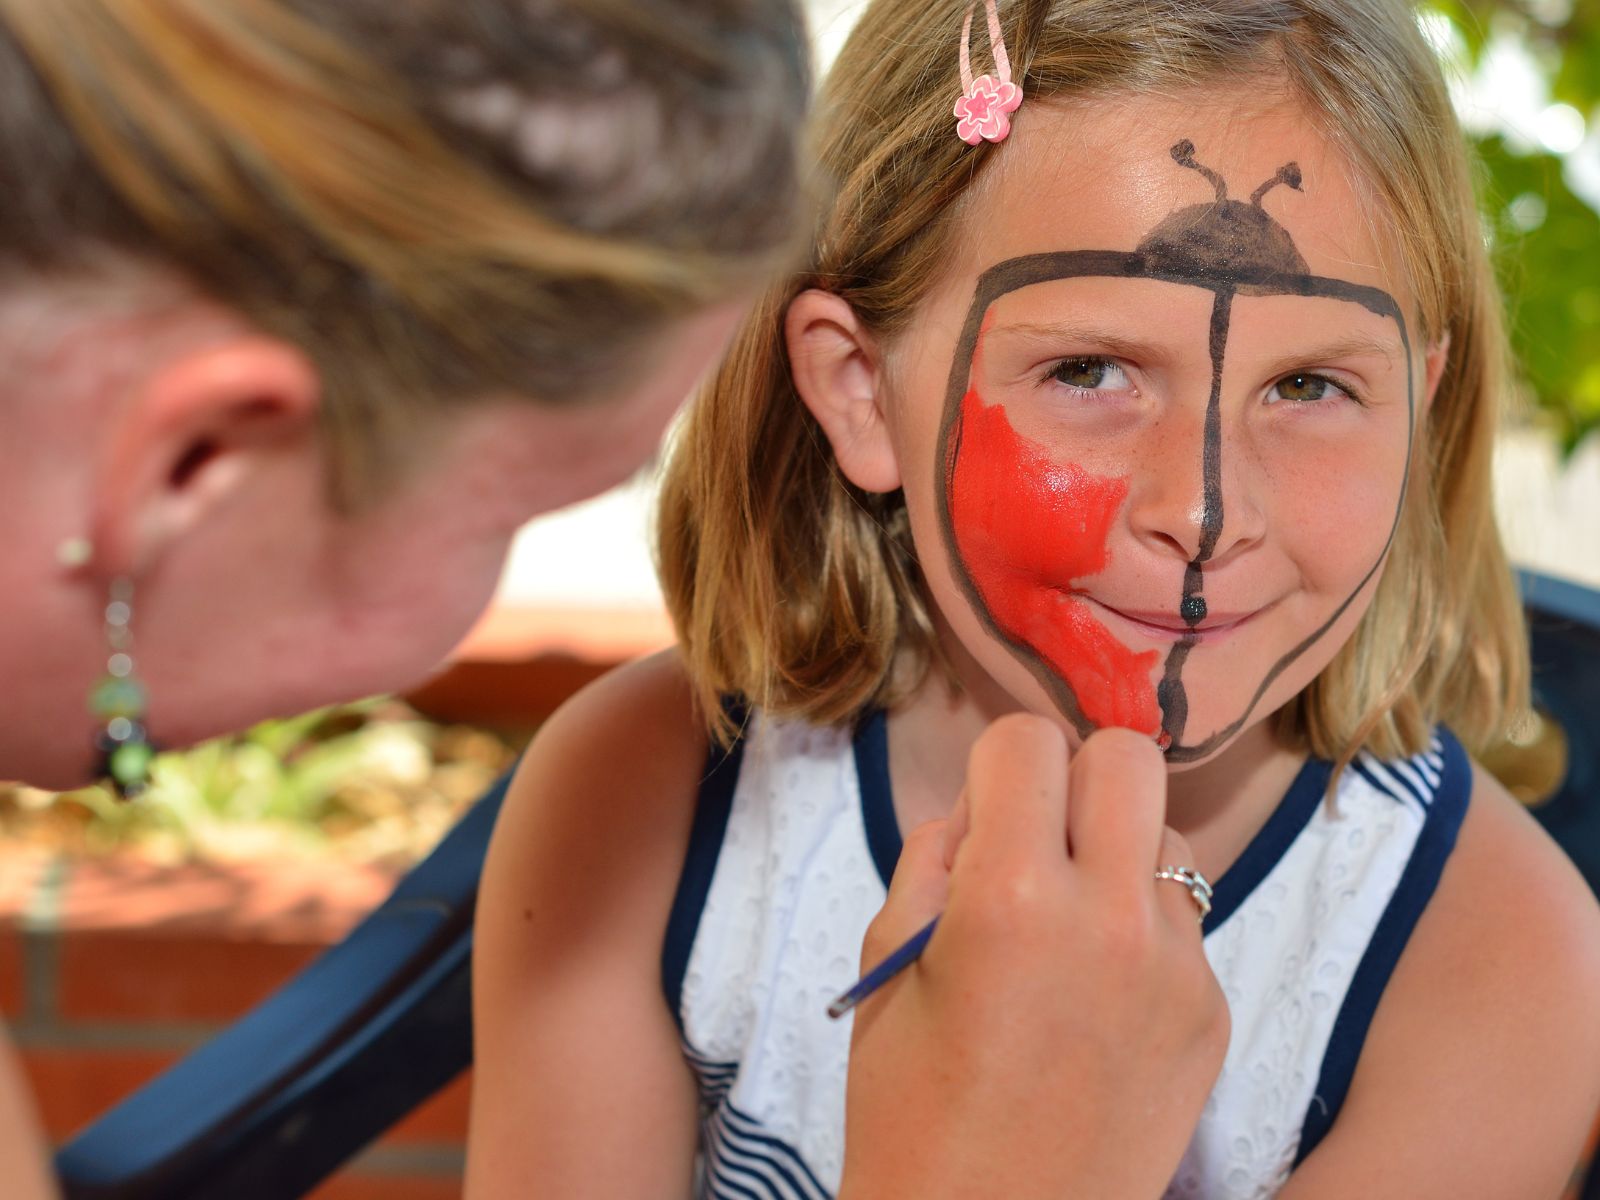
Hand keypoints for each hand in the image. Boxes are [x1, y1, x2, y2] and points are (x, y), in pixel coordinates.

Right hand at [838, 717, 1227, 1199]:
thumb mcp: (889, 964)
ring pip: (1169, 839)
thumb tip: (985, 806)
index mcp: (1011, 894)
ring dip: (1118, 855)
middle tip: (1039, 844)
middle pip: (1128, 759)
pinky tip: (1099, 1002)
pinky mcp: (1212, 1016)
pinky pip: (1184, 924)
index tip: (986, 813)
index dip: (996, 766)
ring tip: (1071, 929)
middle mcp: (1111, 917)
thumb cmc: (911, 1108)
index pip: (1028, 740)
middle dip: (1074, 781)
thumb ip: (934, 857)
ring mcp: (1176, 968)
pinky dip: (1141, 935)